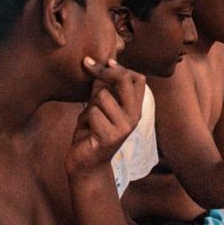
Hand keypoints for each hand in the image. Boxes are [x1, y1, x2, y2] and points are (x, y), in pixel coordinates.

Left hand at [65, 57, 145, 174]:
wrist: (86, 164)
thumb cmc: (91, 133)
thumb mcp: (96, 107)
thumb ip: (102, 89)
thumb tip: (100, 64)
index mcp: (135, 108)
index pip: (138, 78)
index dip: (120, 67)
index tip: (105, 61)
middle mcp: (135, 116)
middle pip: (125, 81)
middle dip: (104, 72)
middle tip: (87, 65)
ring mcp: (125, 127)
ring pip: (103, 97)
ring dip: (90, 104)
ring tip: (89, 118)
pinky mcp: (111, 137)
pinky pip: (93, 113)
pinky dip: (85, 119)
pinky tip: (87, 130)